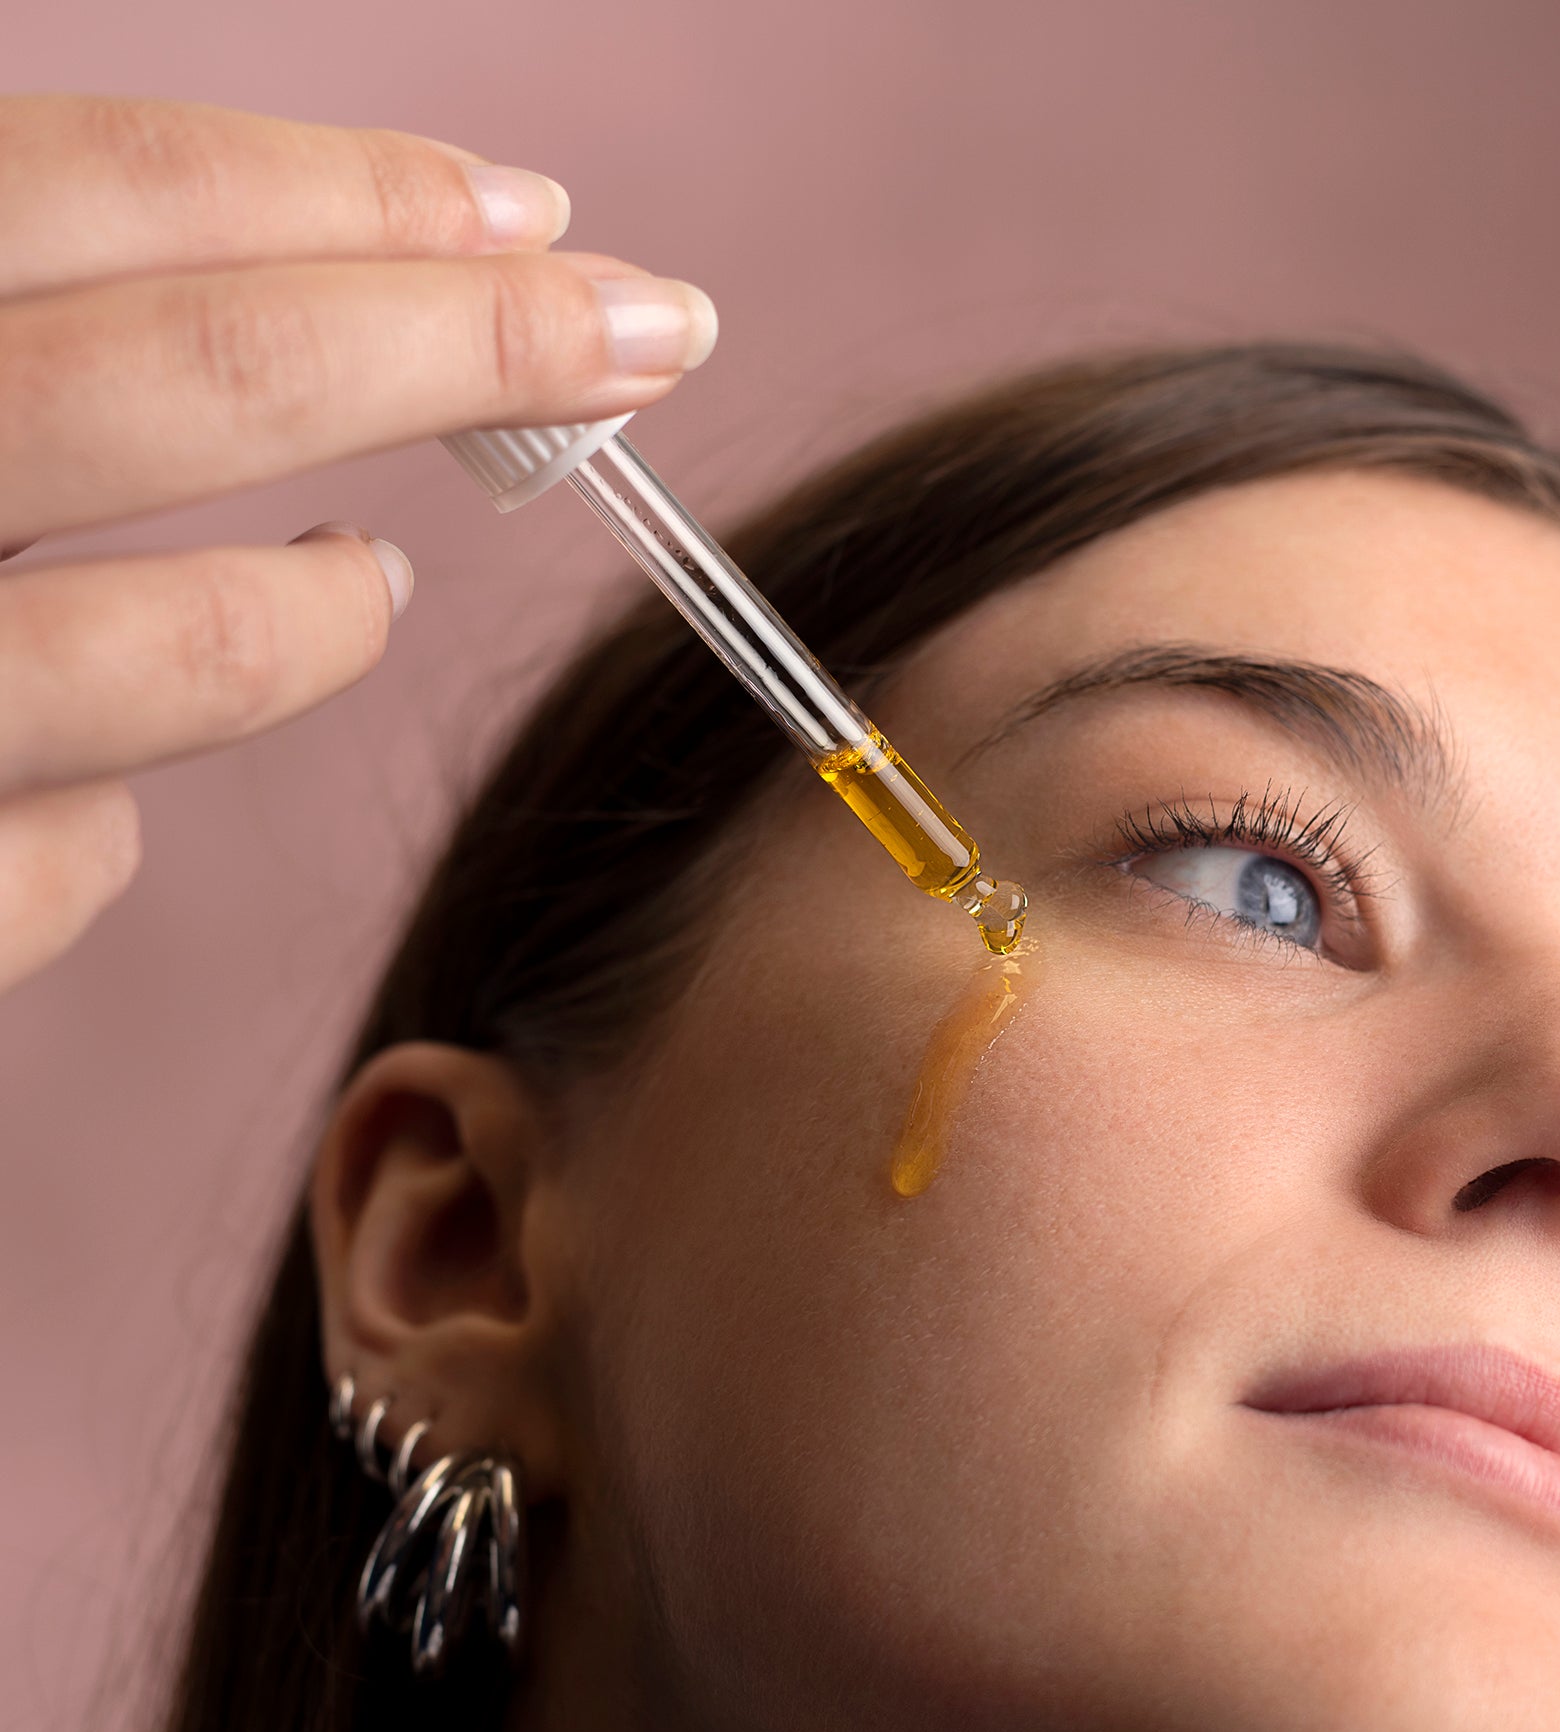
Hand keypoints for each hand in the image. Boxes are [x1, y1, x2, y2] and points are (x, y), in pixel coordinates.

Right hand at [0, 94, 717, 993]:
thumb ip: (4, 335)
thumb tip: (268, 272)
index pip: (102, 197)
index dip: (352, 197)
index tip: (545, 217)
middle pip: (202, 381)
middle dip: (469, 344)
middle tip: (654, 329)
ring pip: (177, 658)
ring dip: (313, 616)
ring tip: (362, 583)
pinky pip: (58, 865)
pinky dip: (95, 823)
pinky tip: (65, 784)